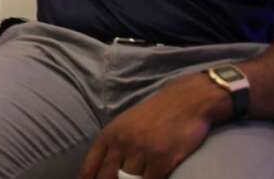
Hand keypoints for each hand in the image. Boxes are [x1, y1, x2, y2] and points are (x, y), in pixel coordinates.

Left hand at [78, 73, 227, 178]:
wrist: (184, 102)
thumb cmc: (154, 114)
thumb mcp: (124, 124)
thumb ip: (112, 145)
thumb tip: (100, 168)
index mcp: (109, 134)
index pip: (90, 166)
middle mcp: (121, 143)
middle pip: (106, 177)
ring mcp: (141, 151)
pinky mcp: (161, 159)